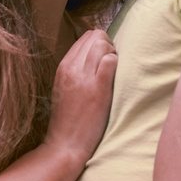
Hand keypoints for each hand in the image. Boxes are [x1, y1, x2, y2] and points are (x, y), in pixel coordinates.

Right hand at [45, 29, 116, 163]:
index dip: (99, 43)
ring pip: (103, 45)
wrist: (65, 143)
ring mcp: (85, 77)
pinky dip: (117, 63)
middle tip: (112, 63)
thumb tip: (93, 56)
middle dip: (108, 45)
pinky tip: (117, 77)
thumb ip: (75, 70)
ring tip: (114, 71)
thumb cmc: (68, 118)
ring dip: (114, 53)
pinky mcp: (99, 89)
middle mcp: (72, 68)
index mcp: (63, 66)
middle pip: (95, 37)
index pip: (85, 37)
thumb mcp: (64, 88)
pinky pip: (111, 61)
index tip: (105, 57)